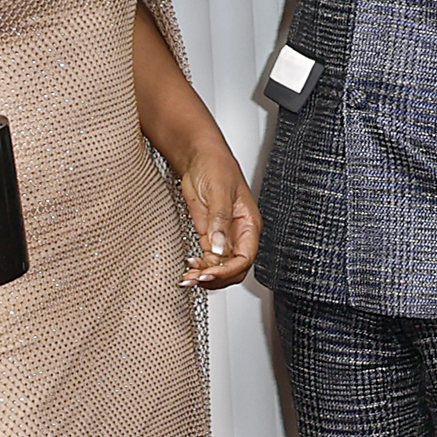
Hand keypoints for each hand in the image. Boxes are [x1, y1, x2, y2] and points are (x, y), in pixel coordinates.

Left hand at [165, 135, 259, 288]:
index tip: (210, 274)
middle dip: (216, 277)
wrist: (198, 157)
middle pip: (234, 268)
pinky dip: (199, 267)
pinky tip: (188, 267)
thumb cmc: (216, 166)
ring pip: (220, 267)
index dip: (228, 270)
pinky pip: (208, 259)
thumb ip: (219, 220)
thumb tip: (218, 246)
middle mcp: (238, 234)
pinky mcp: (208, 235)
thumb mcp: (219, 191)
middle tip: (196, 279)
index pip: (245, 258)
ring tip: (188, 277)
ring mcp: (222, 236)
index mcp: (248, 225)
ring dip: (205, 275)